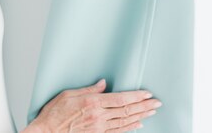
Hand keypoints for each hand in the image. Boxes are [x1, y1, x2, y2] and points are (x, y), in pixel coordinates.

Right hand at [25, 79, 162, 132]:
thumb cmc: (54, 114)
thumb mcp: (68, 94)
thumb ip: (88, 90)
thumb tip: (103, 84)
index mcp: (92, 104)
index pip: (121, 99)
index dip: (136, 96)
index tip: (147, 94)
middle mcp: (98, 117)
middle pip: (127, 111)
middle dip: (143, 106)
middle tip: (156, 102)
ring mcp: (99, 128)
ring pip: (125, 122)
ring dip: (140, 116)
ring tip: (151, 112)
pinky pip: (117, 132)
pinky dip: (129, 128)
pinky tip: (138, 124)